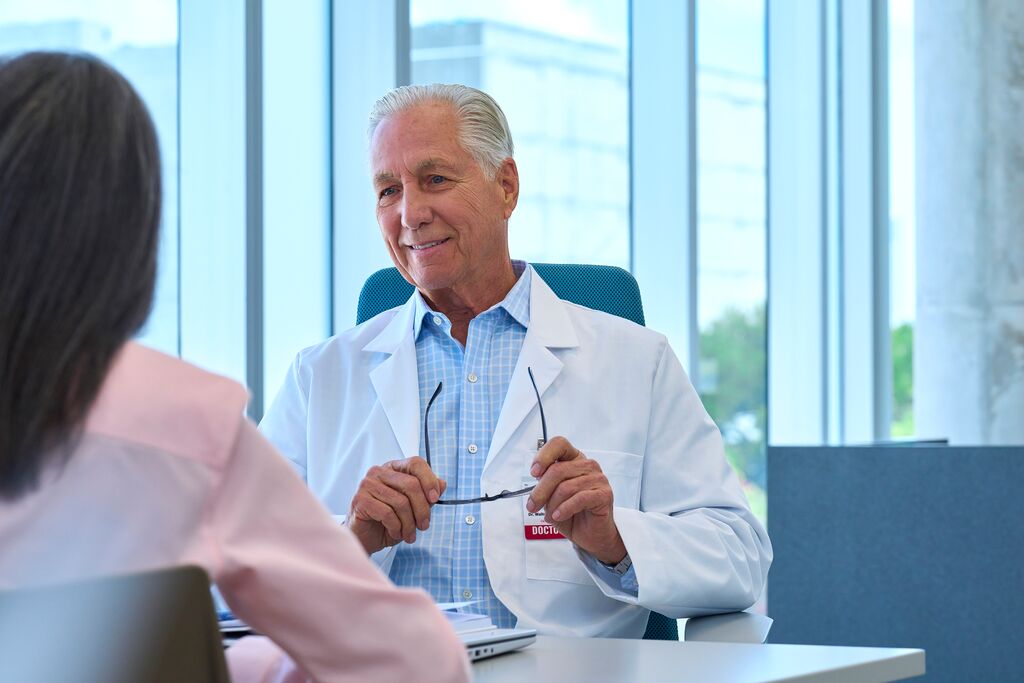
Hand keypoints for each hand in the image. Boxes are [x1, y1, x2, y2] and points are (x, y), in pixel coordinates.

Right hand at [347, 456, 445, 554]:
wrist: (366, 538)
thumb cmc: (388, 521)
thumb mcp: (413, 509)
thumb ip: (426, 495)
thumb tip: (442, 484)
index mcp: (393, 468)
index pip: (415, 463)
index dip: (429, 480)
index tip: (435, 499)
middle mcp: (379, 472)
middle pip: (411, 484)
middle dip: (422, 509)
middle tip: (424, 525)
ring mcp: (367, 484)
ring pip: (401, 502)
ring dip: (409, 524)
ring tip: (409, 534)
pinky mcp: (360, 500)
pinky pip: (387, 513)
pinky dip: (396, 527)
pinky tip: (396, 533)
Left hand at [526, 436, 626, 564]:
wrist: (590, 535)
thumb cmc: (571, 513)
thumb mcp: (552, 497)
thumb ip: (545, 484)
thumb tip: (537, 477)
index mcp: (574, 459)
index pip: (559, 444)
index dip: (544, 455)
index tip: (534, 472)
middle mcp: (587, 465)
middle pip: (557, 470)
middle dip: (540, 491)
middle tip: (532, 506)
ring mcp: (598, 479)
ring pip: (566, 487)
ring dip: (553, 504)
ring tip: (551, 516)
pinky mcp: (604, 494)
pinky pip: (579, 498)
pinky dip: (565, 509)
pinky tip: (559, 515)